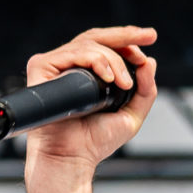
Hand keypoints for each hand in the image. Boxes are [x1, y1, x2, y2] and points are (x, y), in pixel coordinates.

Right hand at [22, 25, 158, 192]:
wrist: (72, 156)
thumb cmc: (95, 141)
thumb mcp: (131, 115)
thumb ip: (145, 91)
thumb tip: (150, 61)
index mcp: (89, 74)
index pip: (108, 46)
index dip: (128, 39)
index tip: (151, 38)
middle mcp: (71, 66)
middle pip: (98, 37)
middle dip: (126, 35)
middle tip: (147, 36)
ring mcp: (56, 65)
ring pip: (89, 44)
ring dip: (113, 59)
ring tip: (124, 82)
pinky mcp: (42, 67)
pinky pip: (72, 52)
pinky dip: (94, 60)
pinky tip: (109, 77)